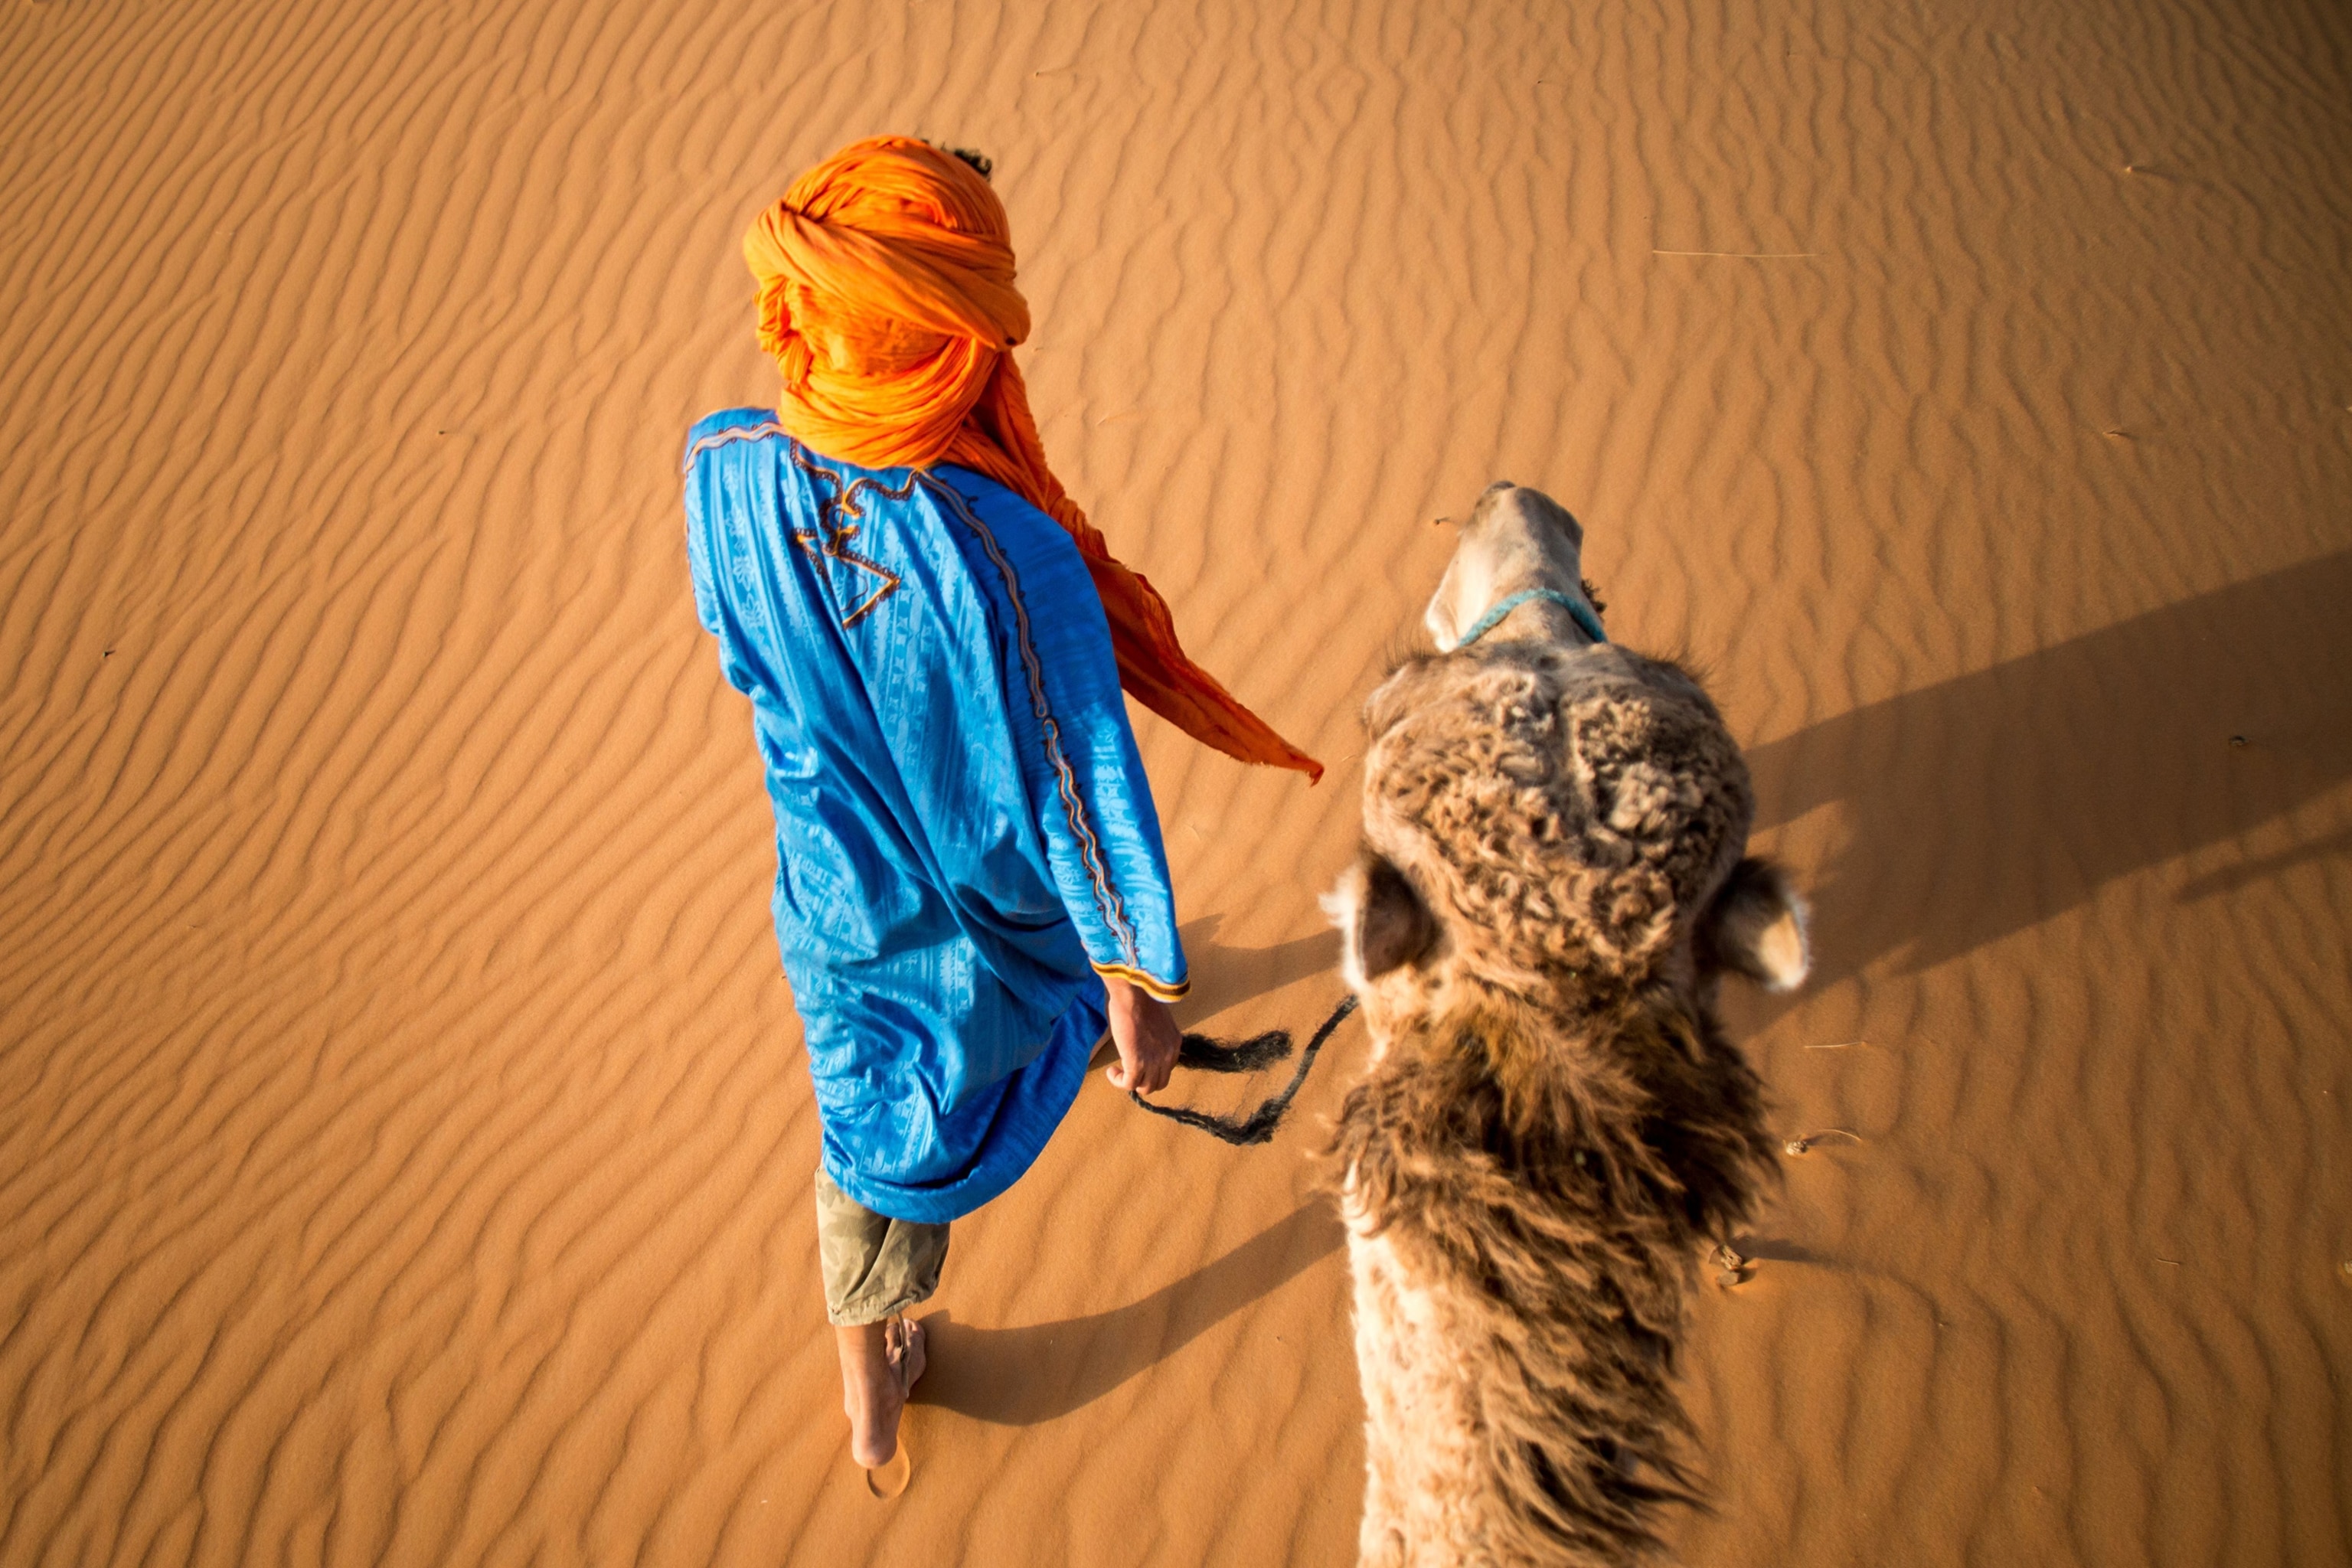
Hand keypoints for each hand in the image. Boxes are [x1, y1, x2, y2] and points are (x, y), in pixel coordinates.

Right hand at [1102, 975, 1180, 1095]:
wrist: (1134, 995)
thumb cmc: (1141, 999)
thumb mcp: (1157, 1019)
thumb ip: (1155, 1034)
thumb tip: (1144, 1039)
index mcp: (1174, 1043)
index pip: (1167, 1068)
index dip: (1152, 1068)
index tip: (1139, 1061)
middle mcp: (1169, 1055)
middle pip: (1159, 1083)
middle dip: (1143, 1080)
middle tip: (1129, 1070)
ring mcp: (1154, 1061)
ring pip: (1145, 1088)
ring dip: (1131, 1082)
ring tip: (1118, 1071)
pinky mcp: (1137, 1063)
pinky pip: (1129, 1084)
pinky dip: (1119, 1081)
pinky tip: (1111, 1071)